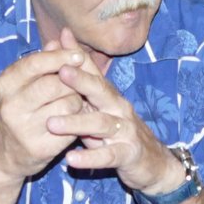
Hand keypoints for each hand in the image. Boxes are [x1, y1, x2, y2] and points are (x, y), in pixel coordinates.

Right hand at [0, 45, 91, 181]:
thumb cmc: (14, 113)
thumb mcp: (18, 85)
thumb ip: (38, 63)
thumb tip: (58, 41)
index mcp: (6, 84)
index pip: (36, 63)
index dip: (60, 57)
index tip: (78, 55)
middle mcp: (12, 106)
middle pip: (55, 84)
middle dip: (73, 82)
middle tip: (78, 84)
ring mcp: (25, 129)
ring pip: (68, 105)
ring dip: (77, 101)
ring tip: (73, 102)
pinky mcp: (40, 148)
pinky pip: (72, 127)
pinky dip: (78, 120)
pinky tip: (74, 119)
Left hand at [45, 31, 177, 195]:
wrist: (152, 162)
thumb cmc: (117, 131)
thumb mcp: (99, 109)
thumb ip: (82, 89)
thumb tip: (63, 60)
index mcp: (109, 95)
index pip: (93, 71)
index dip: (77, 56)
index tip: (60, 40)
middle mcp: (119, 107)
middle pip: (101, 90)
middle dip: (81, 80)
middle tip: (60, 72)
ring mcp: (125, 130)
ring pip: (101, 123)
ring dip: (76, 123)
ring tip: (52, 123)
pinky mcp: (128, 154)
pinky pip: (108, 156)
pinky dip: (90, 158)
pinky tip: (71, 159)